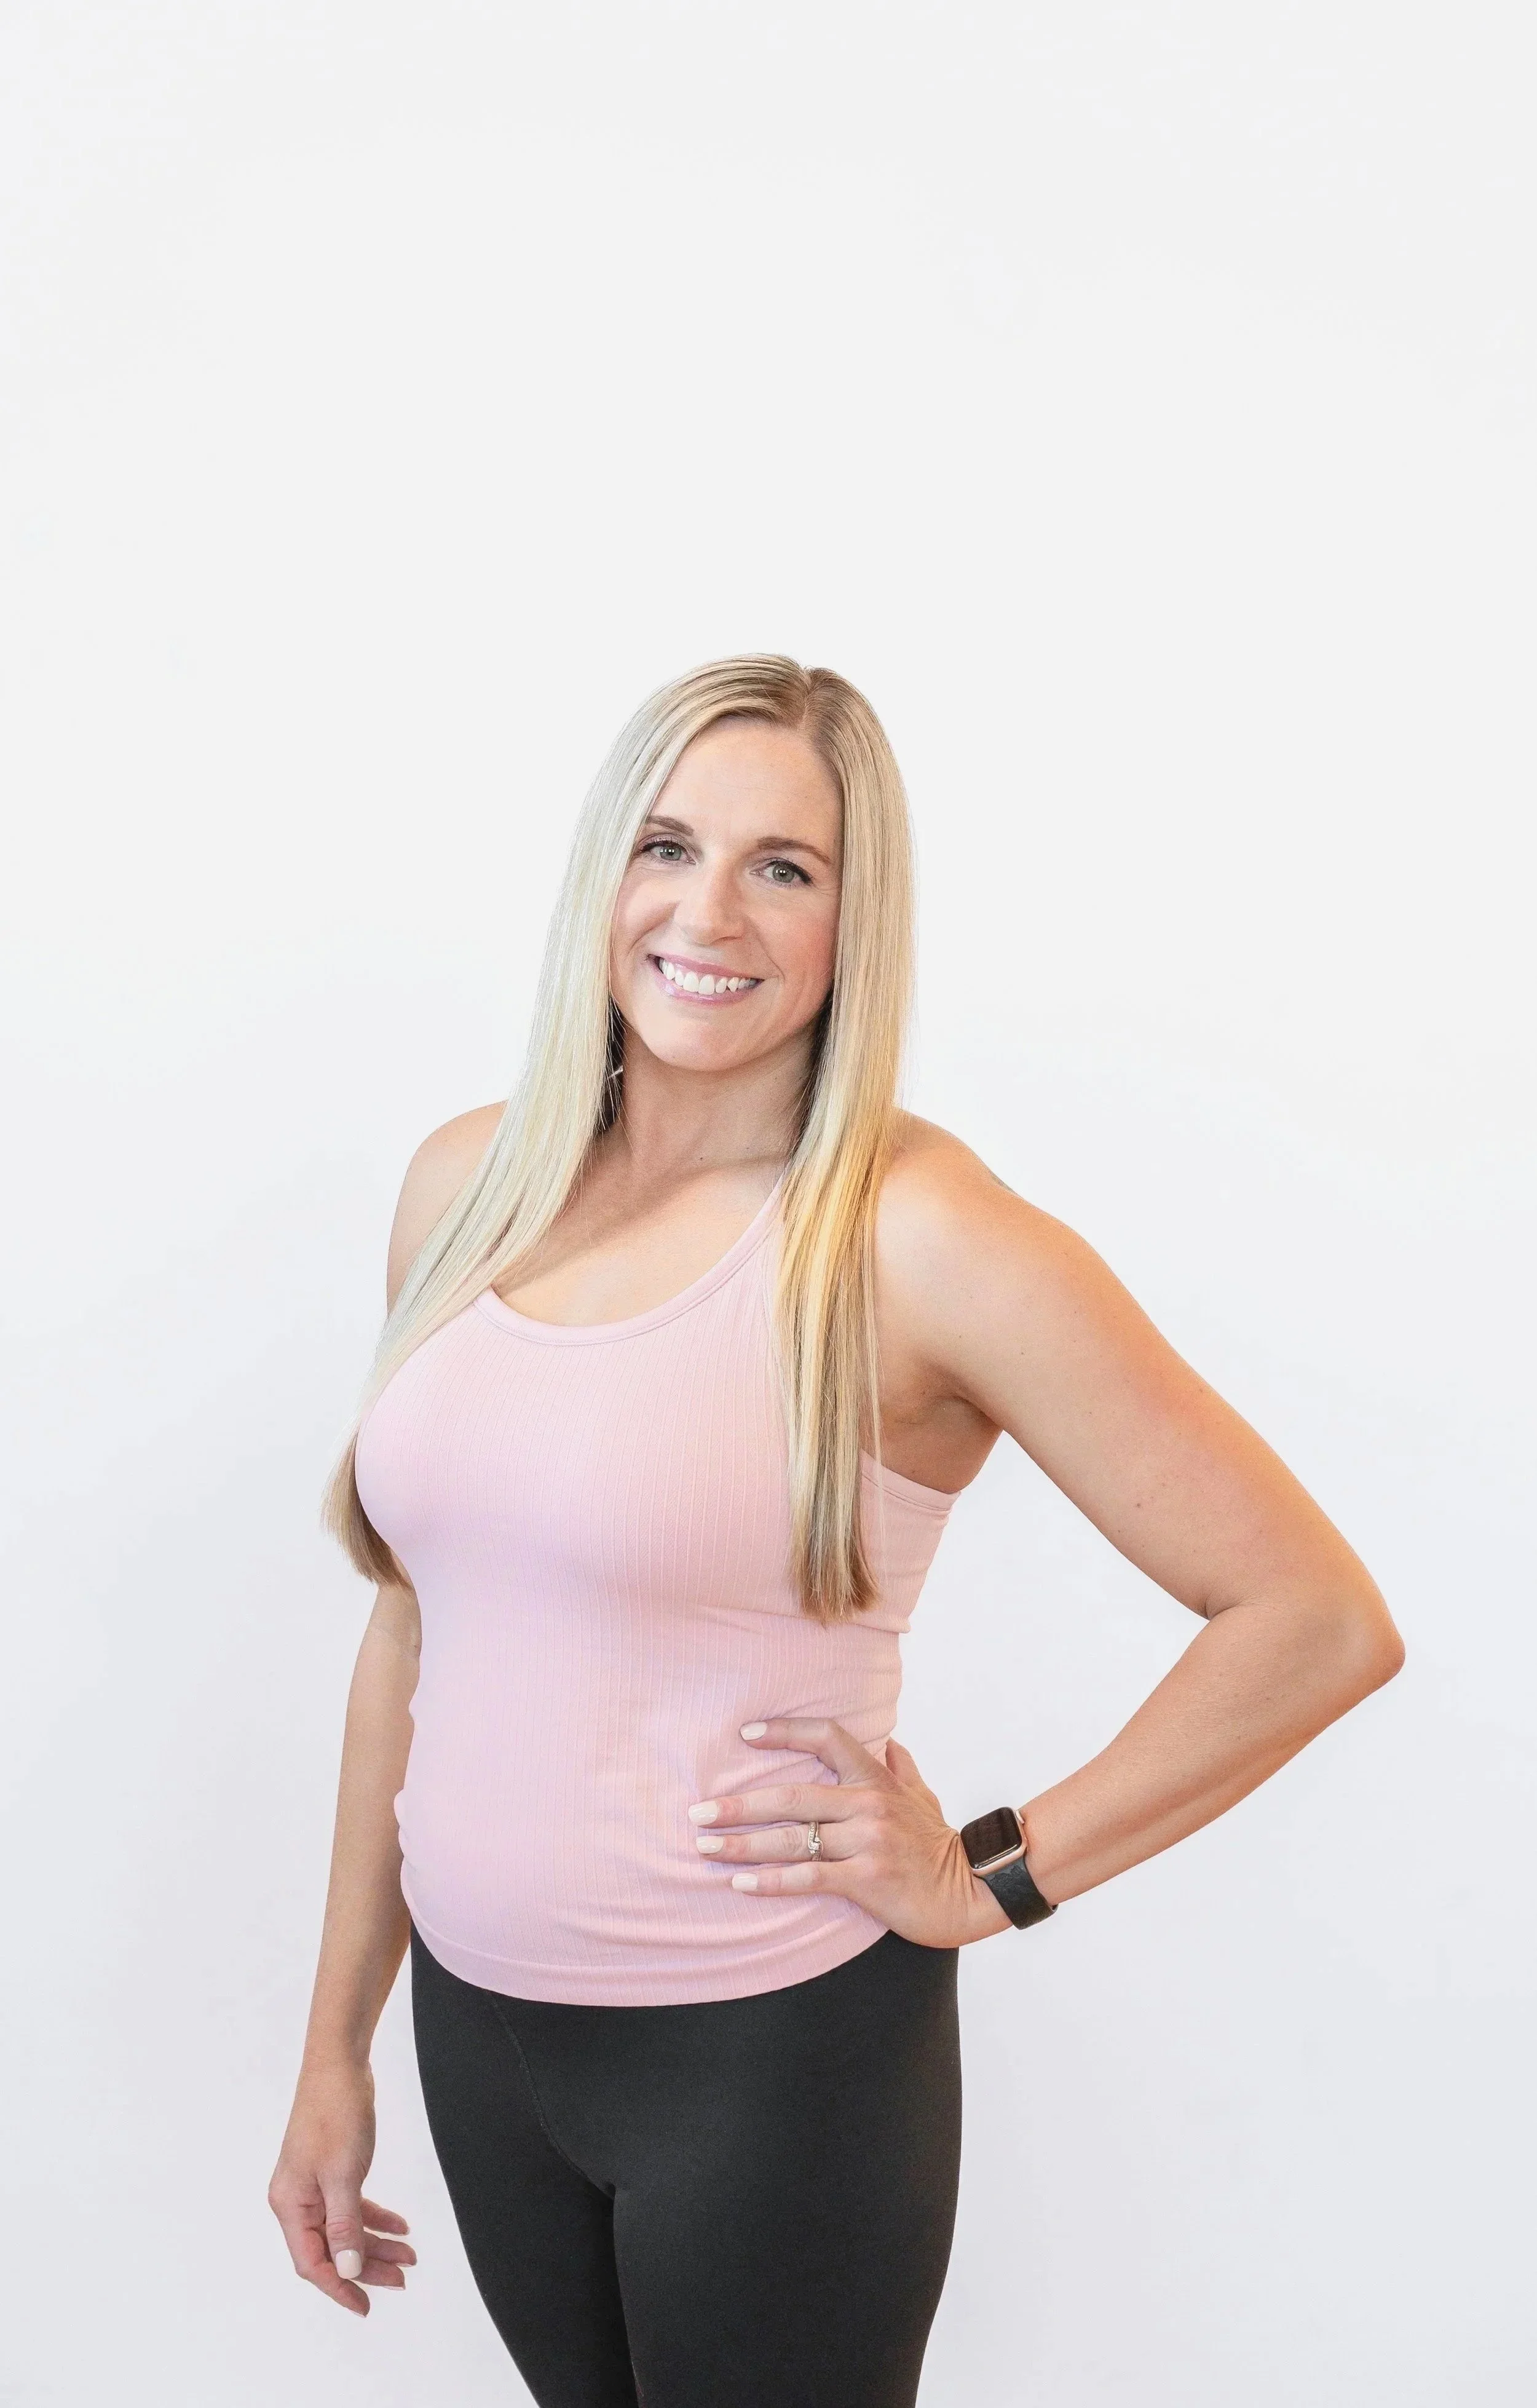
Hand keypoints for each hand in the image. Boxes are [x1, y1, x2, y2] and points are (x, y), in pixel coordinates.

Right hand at [268, 2059, 415, 2315]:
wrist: (339, 2066)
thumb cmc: (335, 2114)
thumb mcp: (342, 2175)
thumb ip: (344, 2226)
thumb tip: (347, 2271)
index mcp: (290, 2204)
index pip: (312, 2263)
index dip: (339, 2286)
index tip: (366, 2305)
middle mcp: (297, 2199)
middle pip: (331, 2249)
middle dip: (367, 2267)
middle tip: (402, 2279)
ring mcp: (313, 2185)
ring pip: (345, 2230)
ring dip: (376, 2244)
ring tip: (410, 2255)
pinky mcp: (331, 2171)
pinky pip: (352, 2207)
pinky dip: (375, 2218)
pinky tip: (400, 2226)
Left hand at [688, 1717, 1012, 1947]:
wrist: (970, 1890)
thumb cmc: (938, 1844)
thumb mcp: (922, 1796)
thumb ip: (900, 1767)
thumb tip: (888, 1742)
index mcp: (876, 1778)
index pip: (826, 1737)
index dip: (784, 1731)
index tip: (745, 1735)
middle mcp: (868, 1804)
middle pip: (792, 1797)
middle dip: (739, 1806)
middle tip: (698, 1813)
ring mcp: (867, 1842)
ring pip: (793, 1839)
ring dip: (743, 1844)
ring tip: (706, 1847)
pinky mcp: (867, 1880)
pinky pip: (809, 1877)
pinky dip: (772, 1881)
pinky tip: (741, 1882)